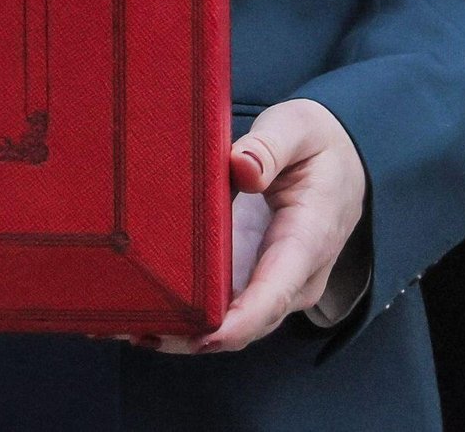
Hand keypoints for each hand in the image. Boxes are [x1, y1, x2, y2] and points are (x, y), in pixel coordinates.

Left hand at [146, 98, 365, 354]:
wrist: (344, 161)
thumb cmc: (318, 145)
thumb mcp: (299, 128)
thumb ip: (271, 146)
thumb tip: (242, 166)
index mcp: (307, 240)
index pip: (274, 294)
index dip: (237, 323)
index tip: (200, 337)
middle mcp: (294, 278)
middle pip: (245, 324)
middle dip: (192, 336)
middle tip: (133, 329)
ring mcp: (275, 285)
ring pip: (231, 326)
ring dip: (180, 333)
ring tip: (120, 326)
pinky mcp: (255, 280)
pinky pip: (224, 311)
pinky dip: (185, 318)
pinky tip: (140, 314)